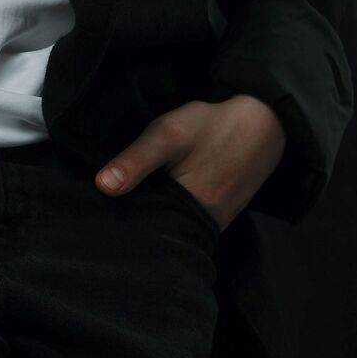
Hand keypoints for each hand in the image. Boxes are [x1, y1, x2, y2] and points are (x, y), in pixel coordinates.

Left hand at [94, 93, 286, 231]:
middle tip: (102, 202)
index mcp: (184, 214)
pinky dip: (164, 209)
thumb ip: (136, 161)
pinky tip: (151, 193)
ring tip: (122, 198)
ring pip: (165, 226)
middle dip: (129, 219)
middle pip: (151, 231)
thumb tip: (102, 187)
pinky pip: (181, 219)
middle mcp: (198, 229)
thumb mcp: (169, 134)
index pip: (138, 231)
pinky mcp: (212, 216)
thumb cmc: (212, 128)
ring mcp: (208, 225)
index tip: (93, 211)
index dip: (115, 221)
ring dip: (146, 214)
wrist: (263, 126)